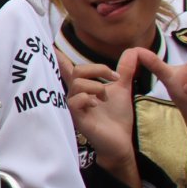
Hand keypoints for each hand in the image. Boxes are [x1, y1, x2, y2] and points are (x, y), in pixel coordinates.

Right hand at [59, 48, 138, 186]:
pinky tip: (97, 105)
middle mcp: (74, 94)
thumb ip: (125, 70)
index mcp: (82, 87)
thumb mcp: (122, 89)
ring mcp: (73, 106)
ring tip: (106, 98)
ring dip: (98, 87)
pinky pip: (77, 100)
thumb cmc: (117, 117)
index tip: (52, 46)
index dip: (58, 57)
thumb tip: (134, 50)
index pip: (66, 68)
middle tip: (115, 77)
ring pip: (78, 84)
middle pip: (76, 70)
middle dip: (98, 69)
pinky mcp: (76, 117)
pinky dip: (90, 98)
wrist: (120, 141)